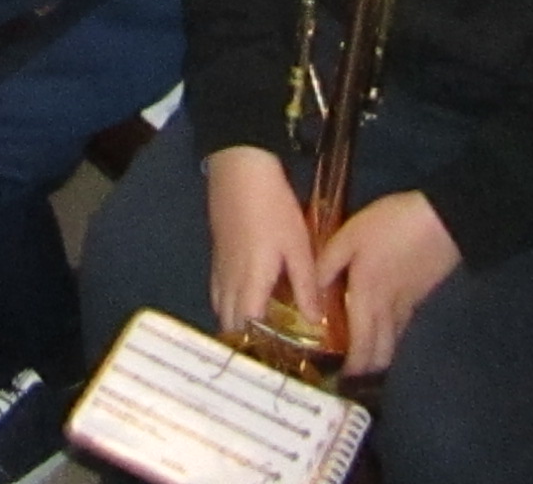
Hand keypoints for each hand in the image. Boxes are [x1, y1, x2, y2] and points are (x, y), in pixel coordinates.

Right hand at [206, 145, 322, 339]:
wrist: (240, 170)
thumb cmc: (272, 208)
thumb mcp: (298, 246)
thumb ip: (306, 286)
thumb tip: (315, 322)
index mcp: (251, 284)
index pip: (249, 330)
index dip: (262, 350)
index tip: (280, 363)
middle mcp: (229, 282)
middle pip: (231, 325)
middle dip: (248, 344)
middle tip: (273, 354)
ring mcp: (219, 269)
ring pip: (221, 310)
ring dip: (237, 326)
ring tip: (261, 336)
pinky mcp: (217, 256)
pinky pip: (219, 294)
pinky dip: (230, 307)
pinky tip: (247, 304)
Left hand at [316, 191, 460, 376]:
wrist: (442, 221)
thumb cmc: (391, 226)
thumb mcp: (350, 236)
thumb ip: (328, 263)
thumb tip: (311, 290)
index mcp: (366, 296)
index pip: (360, 343)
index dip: (353, 364)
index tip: (342, 378)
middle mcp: (388, 308)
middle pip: (381, 350)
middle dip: (368, 367)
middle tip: (353, 375)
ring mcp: (407, 303)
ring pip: (394, 340)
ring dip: (381, 354)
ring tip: (366, 358)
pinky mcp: (420, 294)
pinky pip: (402, 326)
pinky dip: (392, 336)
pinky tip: (386, 332)